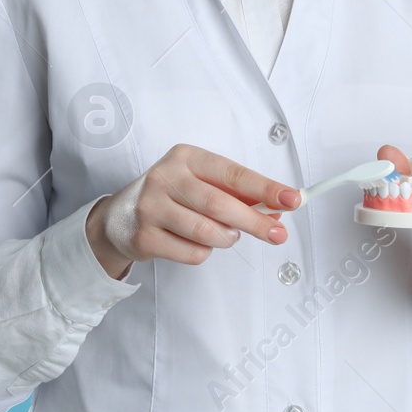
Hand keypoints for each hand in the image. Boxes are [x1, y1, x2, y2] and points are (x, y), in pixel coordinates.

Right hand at [85, 143, 300, 278]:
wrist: (118, 218)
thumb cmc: (170, 196)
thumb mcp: (200, 183)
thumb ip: (236, 194)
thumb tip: (276, 209)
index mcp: (186, 157)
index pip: (233, 173)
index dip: (265, 188)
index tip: (292, 199)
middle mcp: (166, 177)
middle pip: (220, 204)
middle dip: (255, 222)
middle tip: (278, 234)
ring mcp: (151, 207)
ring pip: (207, 232)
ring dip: (226, 239)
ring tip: (225, 235)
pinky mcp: (145, 237)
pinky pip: (192, 253)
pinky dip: (204, 253)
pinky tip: (194, 243)